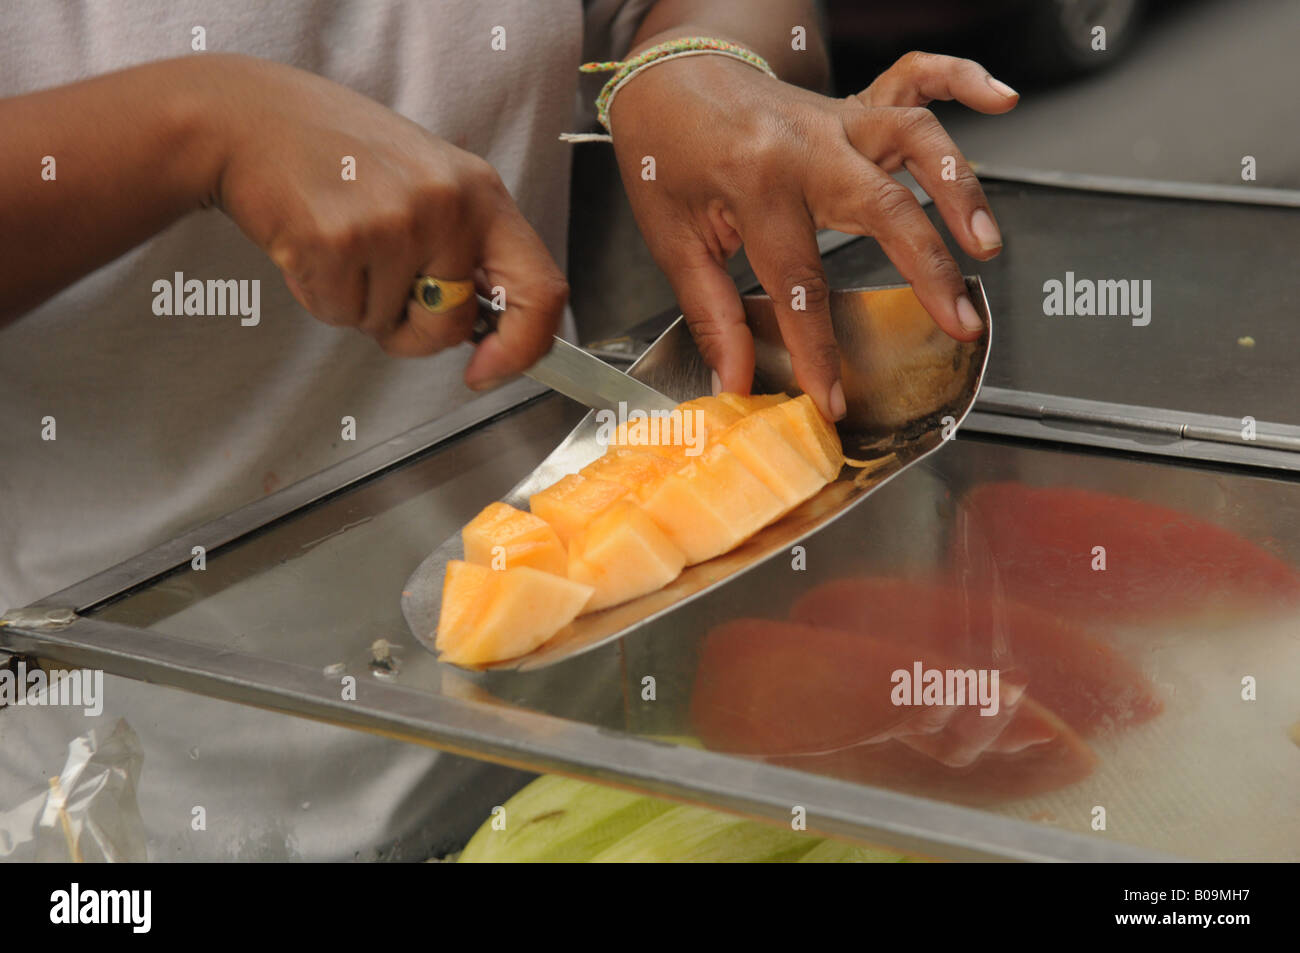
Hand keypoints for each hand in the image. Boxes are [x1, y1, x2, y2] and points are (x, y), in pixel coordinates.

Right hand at [209, 55, 565, 387]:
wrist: (250, 118)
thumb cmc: (340, 155)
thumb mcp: (428, 181)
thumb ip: (466, 247)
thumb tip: (493, 329)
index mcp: (480, 193)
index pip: (540, 289)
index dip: (523, 346)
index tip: (490, 368)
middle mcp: (446, 206)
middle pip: (451, 325)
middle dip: (414, 331)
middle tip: (382, 289)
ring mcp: (393, 223)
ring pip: (387, 325)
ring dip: (358, 303)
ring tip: (340, 240)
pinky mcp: (337, 243)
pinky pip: (339, 314)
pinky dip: (320, 295)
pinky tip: (311, 242)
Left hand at [610, 51, 1017, 419]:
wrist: (665, 79)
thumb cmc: (665, 157)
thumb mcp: (674, 238)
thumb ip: (712, 312)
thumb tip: (736, 379)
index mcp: (756, 184)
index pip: (798, 283)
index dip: (817, 350)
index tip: (832, 398)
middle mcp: (806, 146)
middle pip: (883, 207)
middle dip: (929, 271)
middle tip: (959, 321)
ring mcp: (835, 119)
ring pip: (915, 139)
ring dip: (958, 188)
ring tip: (985, 243)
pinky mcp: (850, 105)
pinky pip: (916, 77)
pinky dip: (962, 78)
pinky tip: (1000, 99)